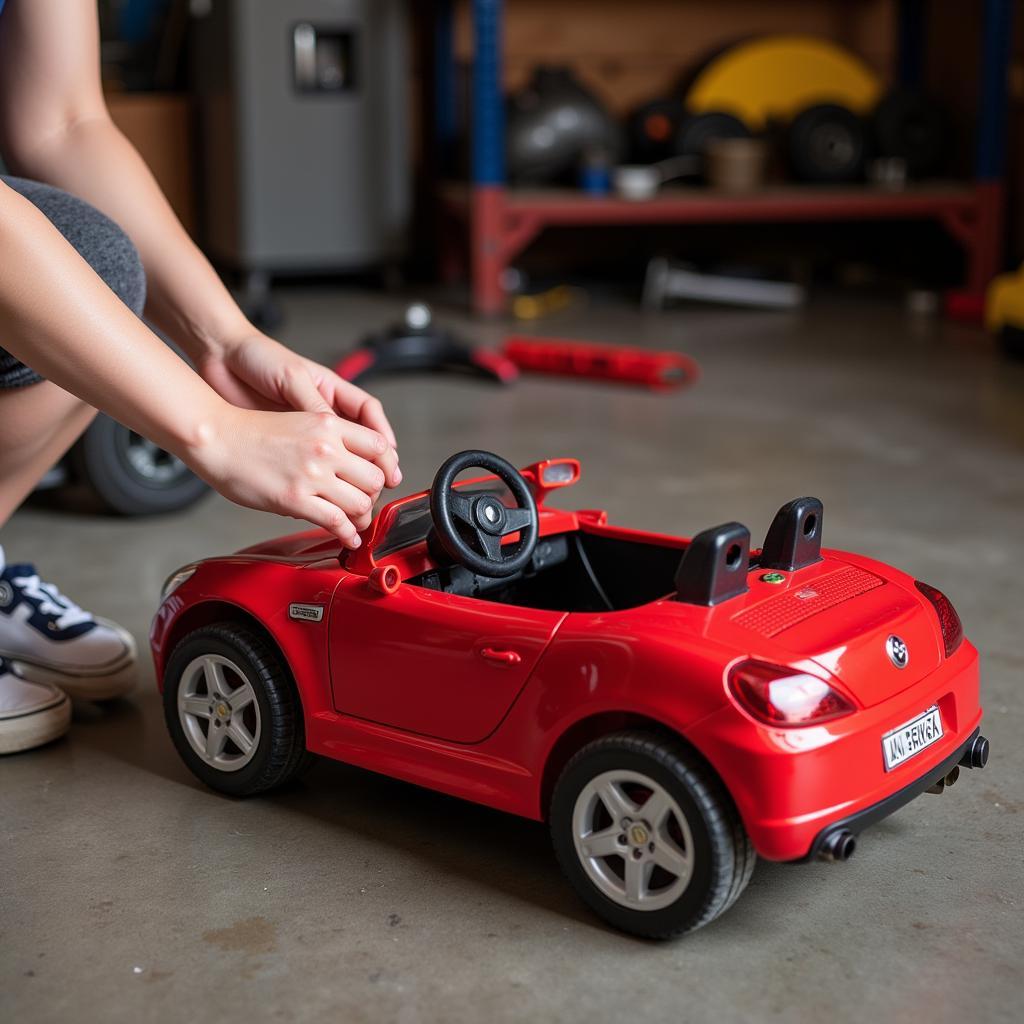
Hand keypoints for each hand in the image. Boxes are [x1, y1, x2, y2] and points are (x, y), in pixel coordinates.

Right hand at [186, 404, 396, 547]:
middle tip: (364, 502)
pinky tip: (348, 537)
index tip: (382, 478)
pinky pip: (336, 522)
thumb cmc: (251, 431)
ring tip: (356, 522)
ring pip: (360, 503)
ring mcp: (312, 474)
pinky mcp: (296, 499)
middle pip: (375, 478)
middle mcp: (326, 448)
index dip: (385, 466)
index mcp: (329, 424)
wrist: (217, 438)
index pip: (380, 446)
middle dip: (372, 494)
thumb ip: (329, 438)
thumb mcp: (300, 420)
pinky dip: (348, 534)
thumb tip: (350, 464)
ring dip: (362, 517)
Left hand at [197, 329, 399, 484]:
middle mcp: (323, 413)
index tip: (390, 458)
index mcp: (331, 391)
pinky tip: (321, 492)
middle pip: (360, 442)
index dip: (383, 437)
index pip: (369, 415)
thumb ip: (314, 405)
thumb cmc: (258, 358)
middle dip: (373, 465)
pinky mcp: (286, 445)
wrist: (221, 360)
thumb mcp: (292, 377)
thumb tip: (336, 433)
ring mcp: (305, 431)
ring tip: (356, 496)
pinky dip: (317, 481)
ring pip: (338, 459)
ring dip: (348, 478)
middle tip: (378, 483)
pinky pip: (309, 468)